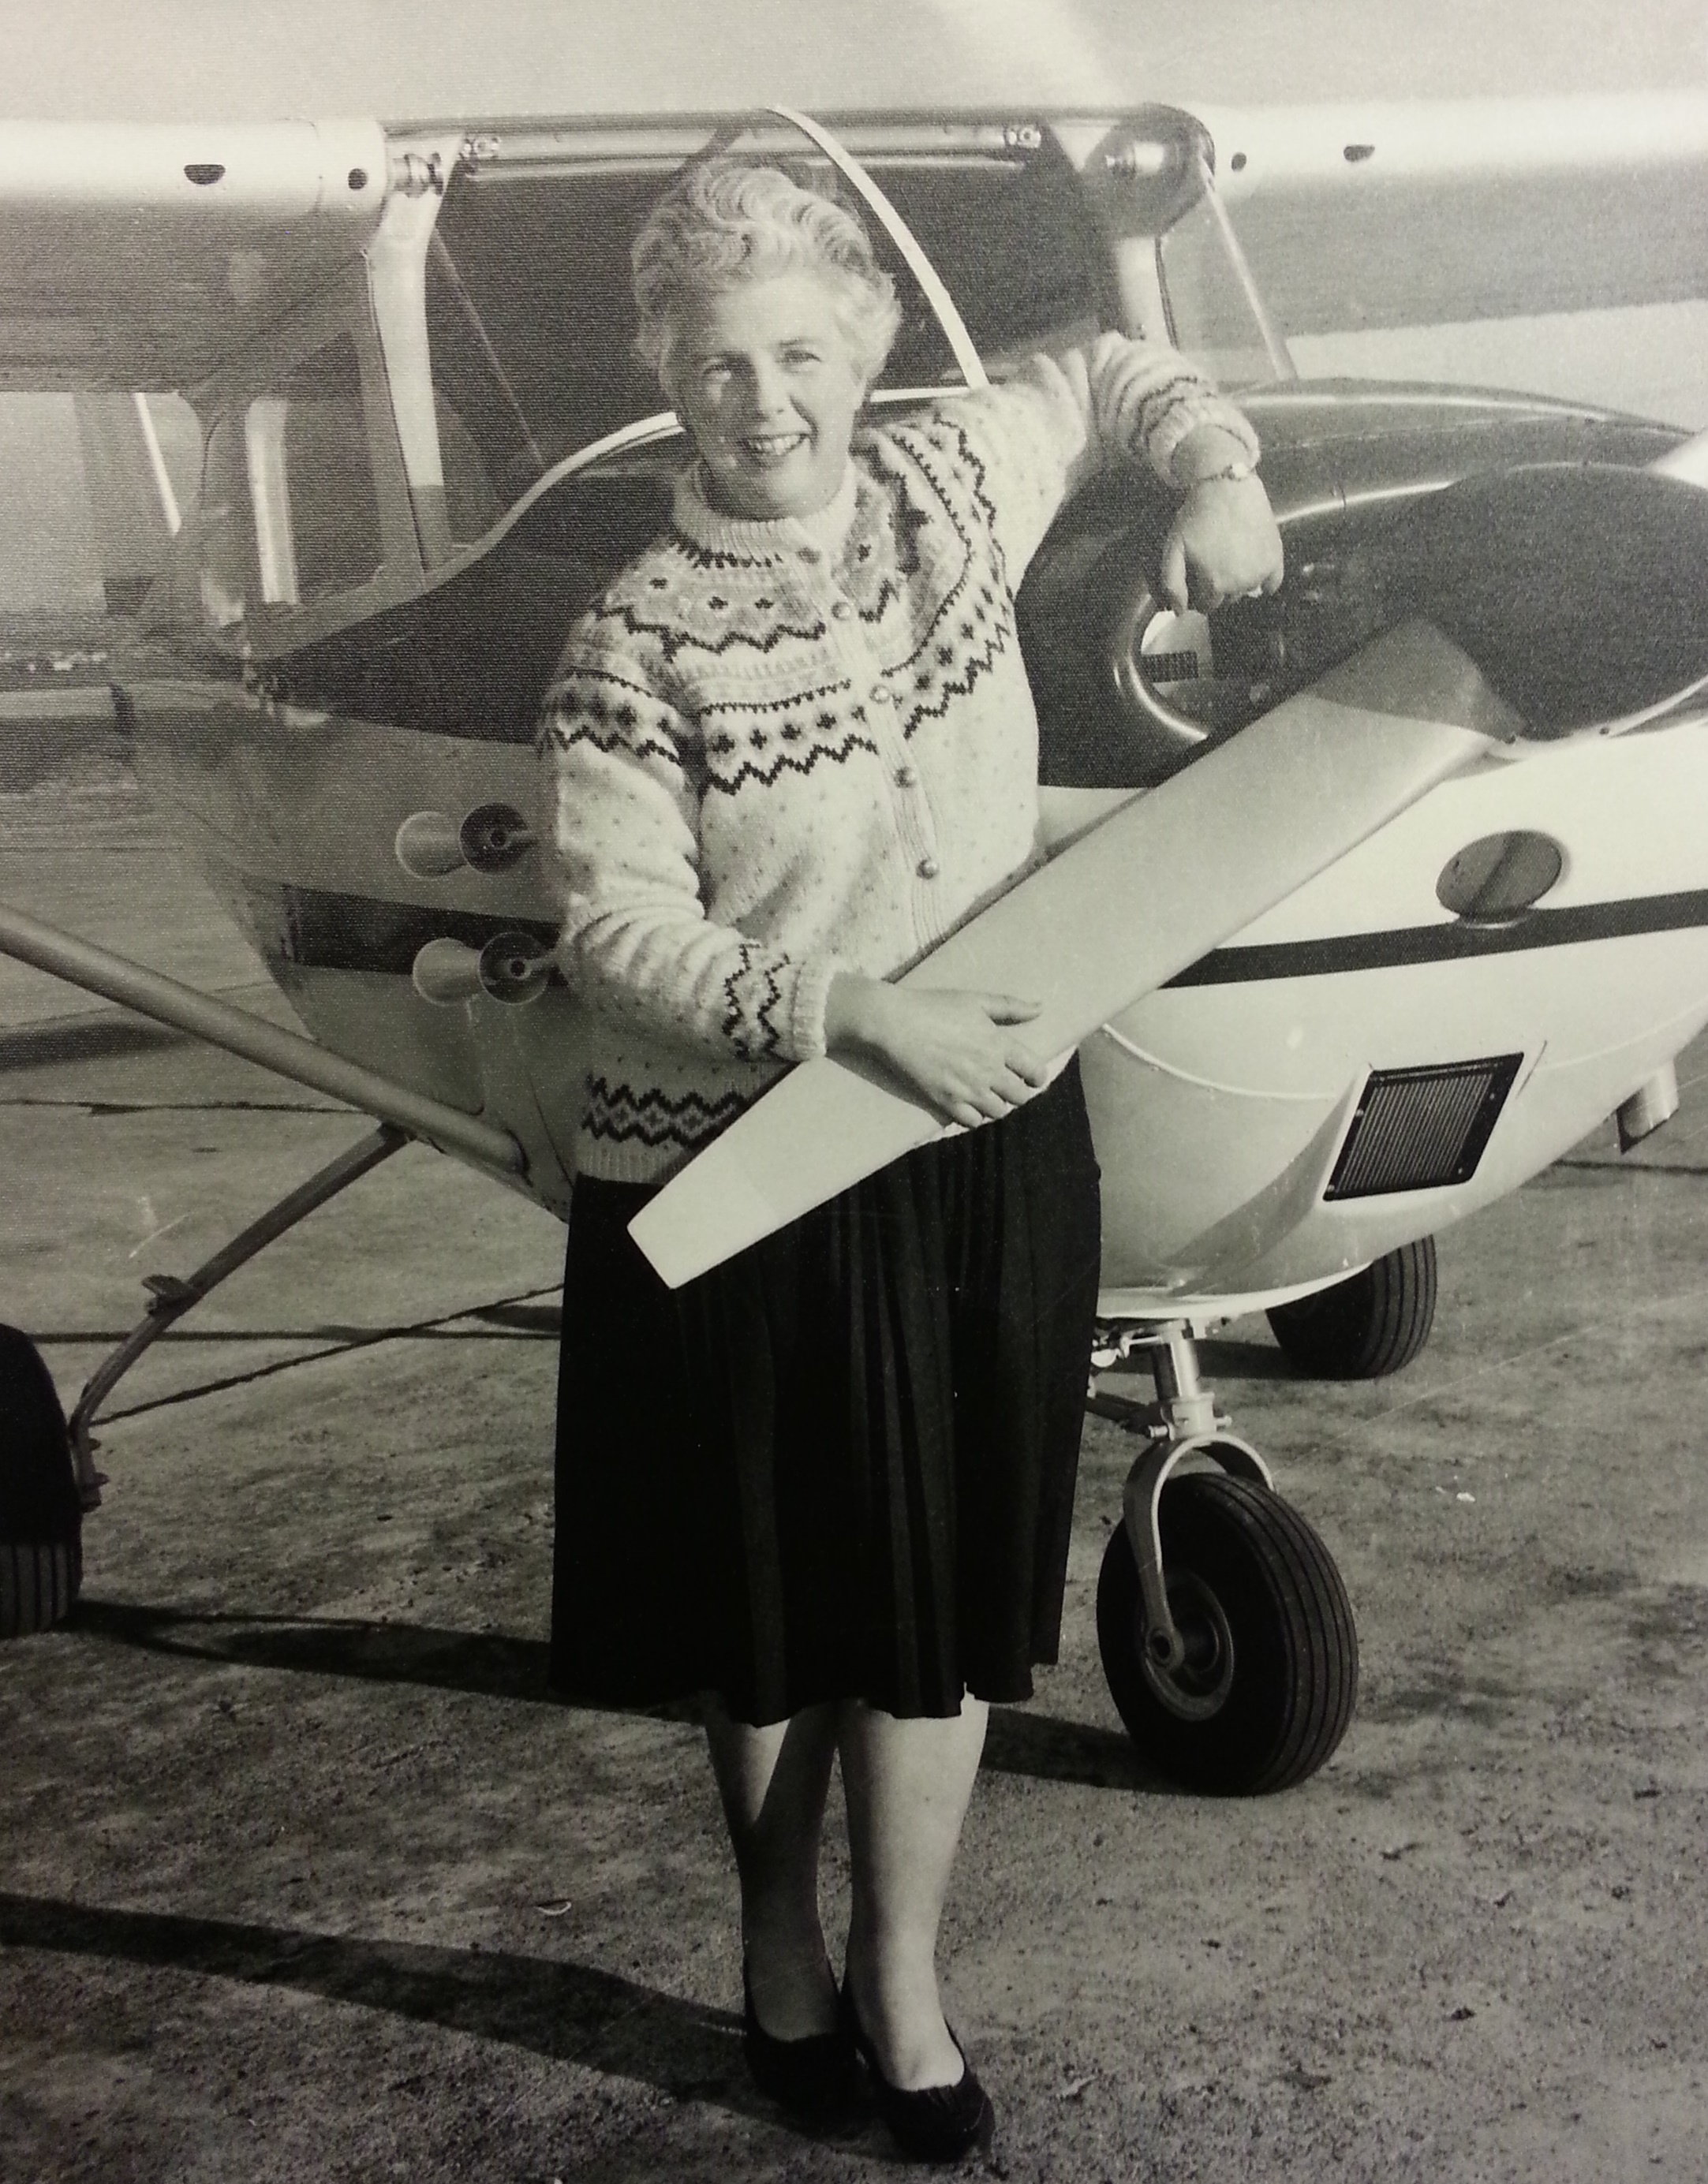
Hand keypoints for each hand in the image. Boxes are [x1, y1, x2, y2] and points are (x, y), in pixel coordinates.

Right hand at [825, 975, 1049, 1128]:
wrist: (894, 1023)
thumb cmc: (934, 1006)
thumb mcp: (976, 1000)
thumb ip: (1011, 1006)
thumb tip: (1041, 1008)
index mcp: (998, 1044)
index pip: (1035, 1071)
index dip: (1037, 1077)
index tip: (1031, 1076)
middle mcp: (988, 1070)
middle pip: (1020, 1096)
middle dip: (1019, 1093)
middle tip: (1008, 1087)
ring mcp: (967, 1089)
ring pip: (998, 1112)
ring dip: (997, 1105)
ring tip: (988, 1096)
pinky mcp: (945, 1101)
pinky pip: (972, 1122)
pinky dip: (974, 1116)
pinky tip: (968, 1105)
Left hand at [1158, 470, 1284, 615]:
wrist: (1228, 486)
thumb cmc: (1197, 516)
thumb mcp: (1174, 548)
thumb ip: (1173, 583)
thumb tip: (1180, 612)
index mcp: (1215, 585)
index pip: (1208, 605)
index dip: (1200, 596)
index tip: (1198, 581)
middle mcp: (1241, 584)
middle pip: (1228, 600)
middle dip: (1219, 590)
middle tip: (1214, 566)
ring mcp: (1261, 572)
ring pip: (1247, 590)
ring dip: (1239, 583)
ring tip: (1230, 560)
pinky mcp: (1276, 557)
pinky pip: (1273, 583)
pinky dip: (1265, 582)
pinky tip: (1255, 570)